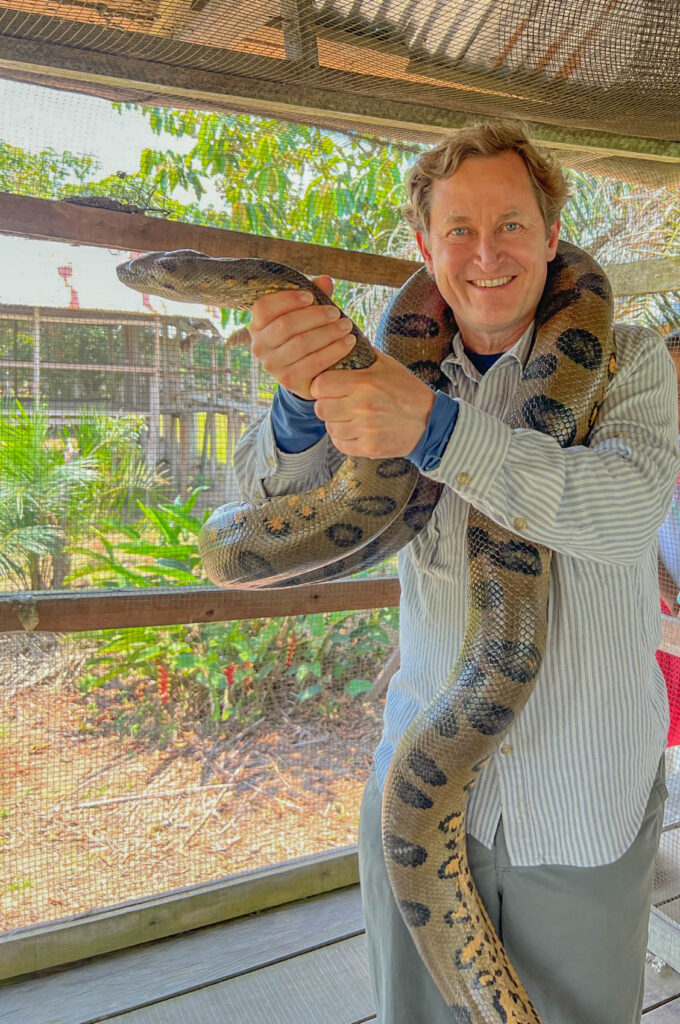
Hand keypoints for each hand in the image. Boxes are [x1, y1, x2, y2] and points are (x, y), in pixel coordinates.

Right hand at [249, 276, 354, 399]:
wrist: (306, 372)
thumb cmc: (304, 334)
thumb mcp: (305, 313)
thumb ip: (314, 294)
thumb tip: (326, 280)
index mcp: (258, 325)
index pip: (264, 307)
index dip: (287, 299)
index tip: (311, 296)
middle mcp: (260, 346)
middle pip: (286, 325)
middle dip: (315, 316)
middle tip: (337, 312)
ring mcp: (272, 366)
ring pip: (301, 344)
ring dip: (328, 333)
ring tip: (347, 326)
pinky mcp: (289, 381)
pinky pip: (313, 363)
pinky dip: (333, 351)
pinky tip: (348, 343)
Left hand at [310, 349, 435, 457]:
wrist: (431, 420)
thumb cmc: (407, 390)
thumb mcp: (387, 365)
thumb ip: (362, 354)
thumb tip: (341, 341)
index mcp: (364, 382)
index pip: (321, 384)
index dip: (320, 386)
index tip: (326, 387)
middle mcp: (362, 406)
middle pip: (321, 408)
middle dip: (326, 405)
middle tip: (336, 403)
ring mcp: (365, 429)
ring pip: (330, 428)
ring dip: (335, 422)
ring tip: (348, 417)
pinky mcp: (369, 447)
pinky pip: (340, 444)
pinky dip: (343, 439)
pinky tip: (353, 431)